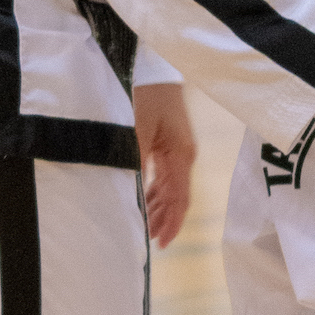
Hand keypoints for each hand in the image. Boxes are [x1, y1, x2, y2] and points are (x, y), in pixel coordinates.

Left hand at [134, 82, 195, 248]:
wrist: (155, 70)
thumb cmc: (149, 97)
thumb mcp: (138, 130)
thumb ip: (136, 161)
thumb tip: (131, 192)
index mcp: (180, 156)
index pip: (179, 199)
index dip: (171, 223)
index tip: (160, 243)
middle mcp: (183, 157)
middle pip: (177, 197)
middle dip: (165, 220)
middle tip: (149, 241)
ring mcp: (177, 151)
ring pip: (171, 189)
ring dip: (159, 208)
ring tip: (145, 227)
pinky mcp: (169, 146)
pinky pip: (165, 176)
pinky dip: (156, 192)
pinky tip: (146, 202)